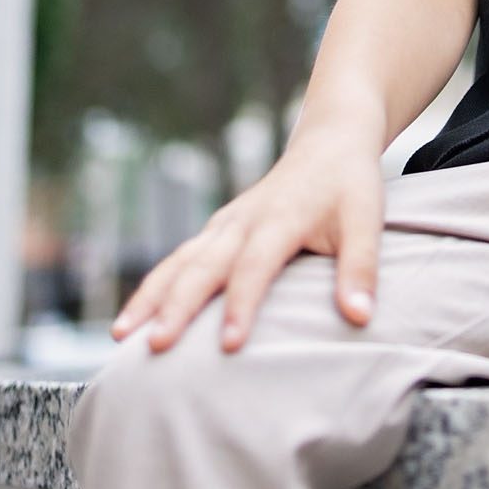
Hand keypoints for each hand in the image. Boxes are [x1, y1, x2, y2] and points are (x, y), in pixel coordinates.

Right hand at [109, 130, 384, 353]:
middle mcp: (243, 221)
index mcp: (279, 218)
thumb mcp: (367, 220)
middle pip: (203, 266)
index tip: (228, 346)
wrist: (329, 141)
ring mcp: (225, 224)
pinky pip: (179, 260)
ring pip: (179, 262)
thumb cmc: (350, 184)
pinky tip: (135, 319)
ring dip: (150, 297)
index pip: (255, 266)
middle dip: (177, 307)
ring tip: (121, 336)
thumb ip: (362, 268)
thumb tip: (360, 318)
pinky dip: (154, 288)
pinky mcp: (217, 230)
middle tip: (156, 347)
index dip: (241, 305)